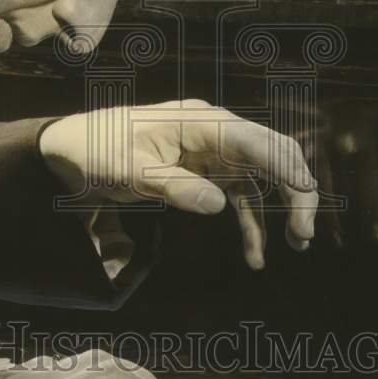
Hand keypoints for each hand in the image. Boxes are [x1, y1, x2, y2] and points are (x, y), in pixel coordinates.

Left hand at [39, 99, 317, 269]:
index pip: (255, 140)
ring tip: (298, 243)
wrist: (73, 148)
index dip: (285, 167)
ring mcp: (212, 151)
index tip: (305, 197)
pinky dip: (250, 223)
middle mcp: (214, 132)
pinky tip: (255, 256)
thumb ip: (173, 186)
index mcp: (200, 122)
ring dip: (282, 207)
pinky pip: (239, 195)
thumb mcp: (129, 171)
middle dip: (296, 189)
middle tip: (304, 231)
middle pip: (272, 153)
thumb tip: (218, 204)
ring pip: (263, 176)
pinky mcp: (205, 171)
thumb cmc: (98, 150)